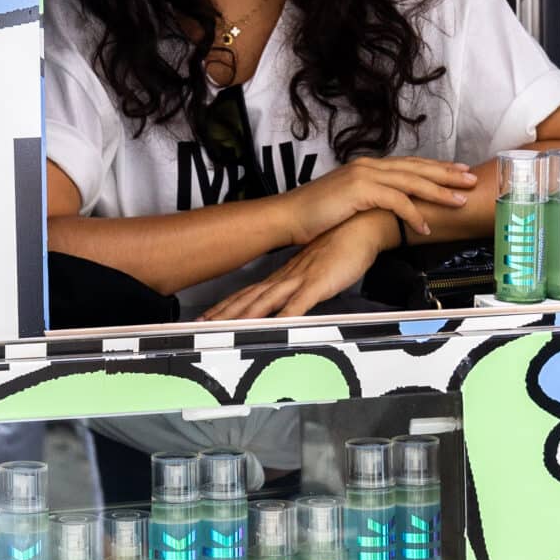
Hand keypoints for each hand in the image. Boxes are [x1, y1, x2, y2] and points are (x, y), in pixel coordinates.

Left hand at [203, 214, 399, 320]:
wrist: (359, 228)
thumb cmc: (339, 251)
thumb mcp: (314, 275)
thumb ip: (299, 291)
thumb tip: (289, 307)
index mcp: (282, 277)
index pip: (246, 294)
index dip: (224, 307)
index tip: (205, 318)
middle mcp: (284, 278)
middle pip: (247, 300)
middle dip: (223, 315)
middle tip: (200, 326)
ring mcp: (299, 280)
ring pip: (265, 303)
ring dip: (243, 318)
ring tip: (223, 330)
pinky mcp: (318, 284)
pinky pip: (298, 305)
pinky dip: (284, 317)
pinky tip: (275, 328)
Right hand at [282, 154, 474, 246]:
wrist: (290, 217)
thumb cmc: (317, 215)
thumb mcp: (350, 202)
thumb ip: (372, 199)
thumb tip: (392, 208)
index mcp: (368, 167)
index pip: (410, 164)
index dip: (436, 167)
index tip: (459, 171)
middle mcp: (369, 166)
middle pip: (417, 168)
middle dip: (447, 174)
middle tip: (472, 178)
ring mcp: (365, 176)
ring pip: (411, 182)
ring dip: (438, 192)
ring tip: (459, 201)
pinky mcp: (360, 191)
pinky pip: (396, 202)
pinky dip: (413, 214)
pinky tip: (425, 227)